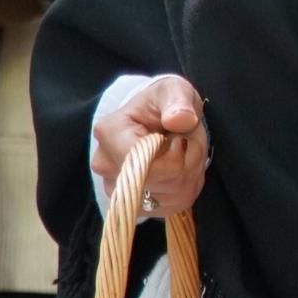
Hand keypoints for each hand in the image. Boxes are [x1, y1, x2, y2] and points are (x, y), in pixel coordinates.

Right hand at [92, 74, 209, 217]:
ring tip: (183, 151)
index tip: (178, 134)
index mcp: (110, 133)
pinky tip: (182, 167)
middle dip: (187, 160)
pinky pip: (175, 204)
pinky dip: (188, 186)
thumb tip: (179, 120)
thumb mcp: (174, 91)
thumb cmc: (164, 103)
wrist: (159, 119)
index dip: (175, 152)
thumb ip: (178, 102)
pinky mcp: (137, 205)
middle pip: (162, 181)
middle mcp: (106, 165)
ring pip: (172, 194)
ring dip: (191, 172)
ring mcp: (118, 189)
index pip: (145, 162)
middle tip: (185, 140)